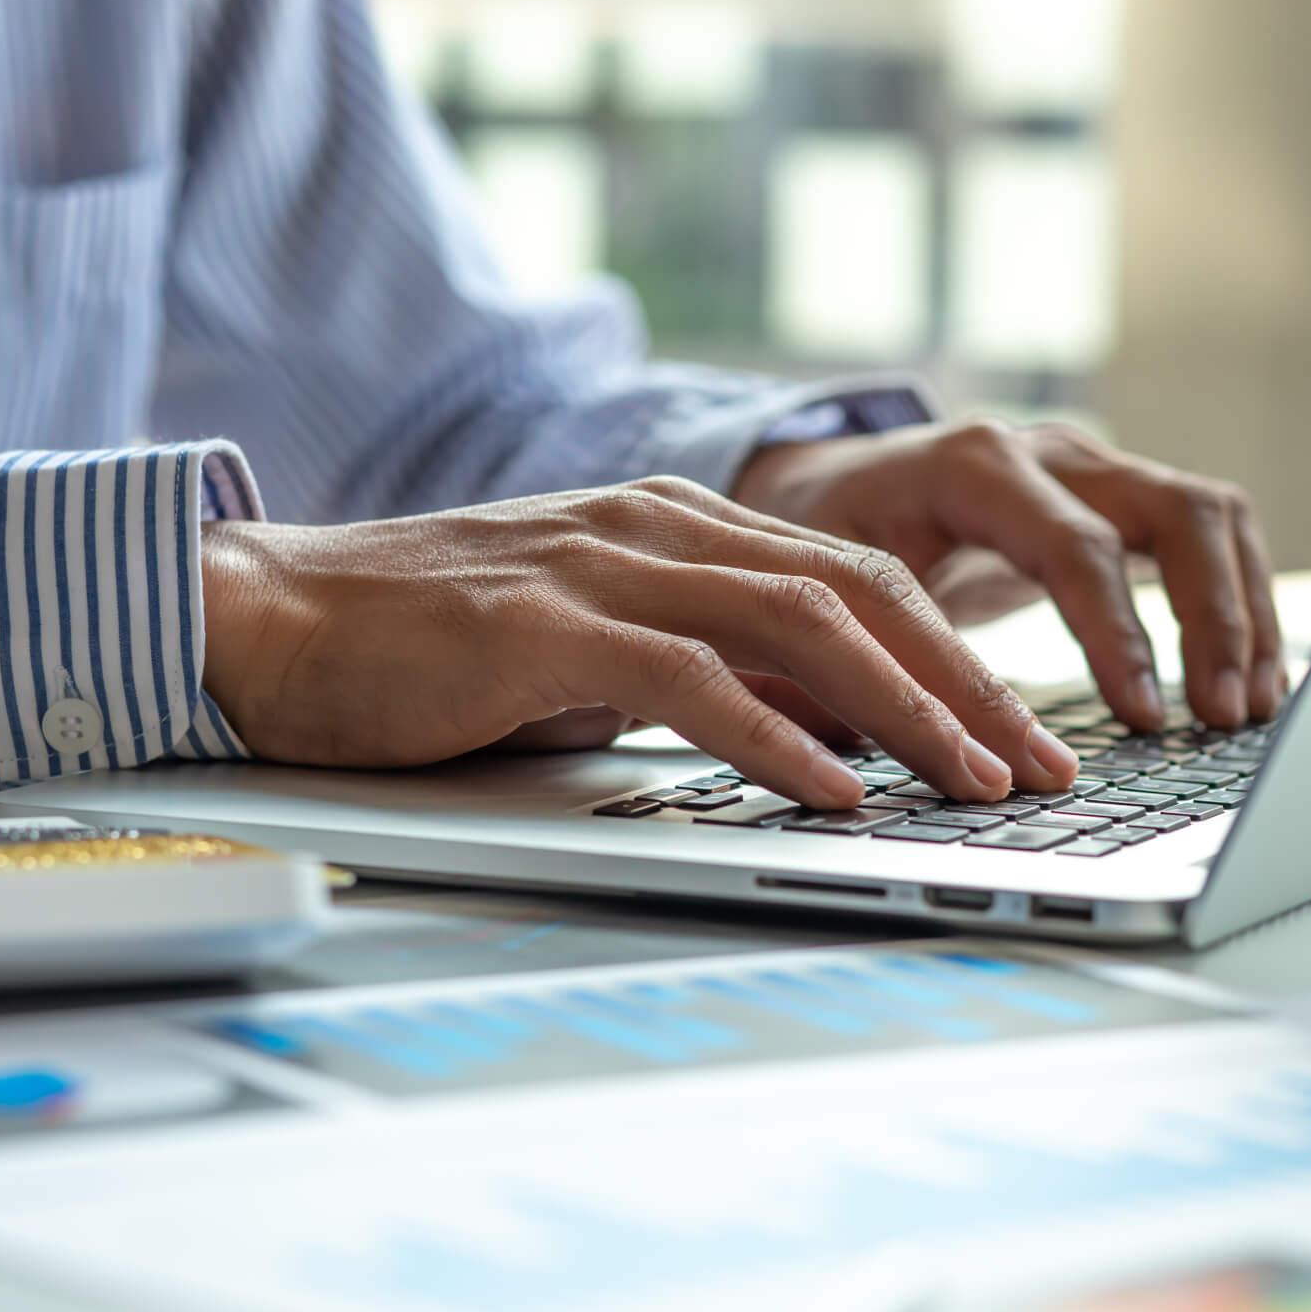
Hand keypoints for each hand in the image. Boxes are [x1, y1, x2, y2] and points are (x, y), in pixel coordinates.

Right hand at [198, 477, 1079, 809]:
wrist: (273, 616)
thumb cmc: (431, 646)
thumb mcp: (595, 646)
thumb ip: (701, 666)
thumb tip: (819, 730)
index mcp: (679, 523)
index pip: (854, 575)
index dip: (950, 652)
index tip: (1017, 730)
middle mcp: (658, 527)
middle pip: (856, 591)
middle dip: (963, 681)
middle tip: (1037, 763)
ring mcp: (603, 567)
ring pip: (797, 623)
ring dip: (902, 708)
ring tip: (975, 780)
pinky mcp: (542, 626)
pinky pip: (689, 678)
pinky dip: (775, 735)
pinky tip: (836, 788)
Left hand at [734, 418, 1284, 730]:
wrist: (824, 482)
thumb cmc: (821, 537)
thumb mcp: (830, 583)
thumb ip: (875, 650)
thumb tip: (919, 756)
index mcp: (974, 466)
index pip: (1077, 545)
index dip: (1118, 635)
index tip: (1145, 718)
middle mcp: (1048, 453)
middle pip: (1175, 511)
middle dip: (1214, 619)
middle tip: (1223, 716)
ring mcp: (1092, 468)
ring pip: (1209, 515)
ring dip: (1243, 612)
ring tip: (1251, 707)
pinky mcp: (1116, 499)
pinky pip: (1205, 535)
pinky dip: (1238, 602)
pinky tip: (1248, 675)